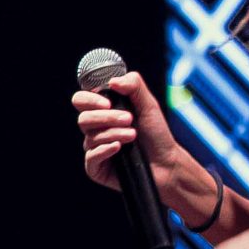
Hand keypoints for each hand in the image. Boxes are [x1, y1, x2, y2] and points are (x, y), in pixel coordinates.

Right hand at [71, 71, 220, 219]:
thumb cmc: (157, 134)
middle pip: (83, 118)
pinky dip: (105, 150)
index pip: (81, 100)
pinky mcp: (95, 167)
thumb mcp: (149, 105)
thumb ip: (134, 86)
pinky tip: (119, 148)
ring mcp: (93, 148)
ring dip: (114, 133)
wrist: (167, 163)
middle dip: (107, 117)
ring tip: (133, 135)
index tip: (108, 102)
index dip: (89, 99)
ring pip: (90, 137)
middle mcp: (94, 129)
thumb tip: (112, 81)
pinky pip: (91, 156)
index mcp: (102, 112)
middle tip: (129, 119)